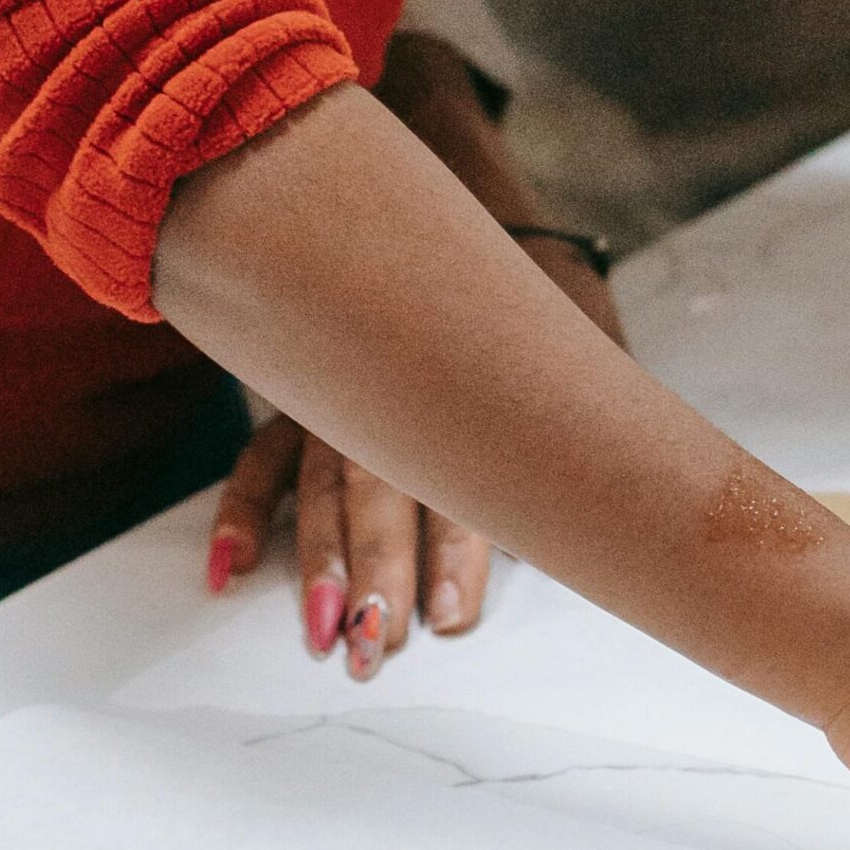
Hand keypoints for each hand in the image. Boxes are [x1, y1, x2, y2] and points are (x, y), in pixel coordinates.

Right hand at [205, 232, 624, 672]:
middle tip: (373, 646)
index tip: (450, 614)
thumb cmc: (547, 292)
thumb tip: (621, 498)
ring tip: (322, 632)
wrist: (480, 203)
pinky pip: (260, 456)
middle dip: (376, 573)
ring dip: (318, 561)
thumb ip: (593, 419)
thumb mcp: (592, 342)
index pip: (464, 475)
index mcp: (472, 376)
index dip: (458, 550)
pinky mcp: (302, 390)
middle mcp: (396, 388)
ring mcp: (342, 389)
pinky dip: (242, 512)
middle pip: (383, 490)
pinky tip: (229, 574)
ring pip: (323, 483)